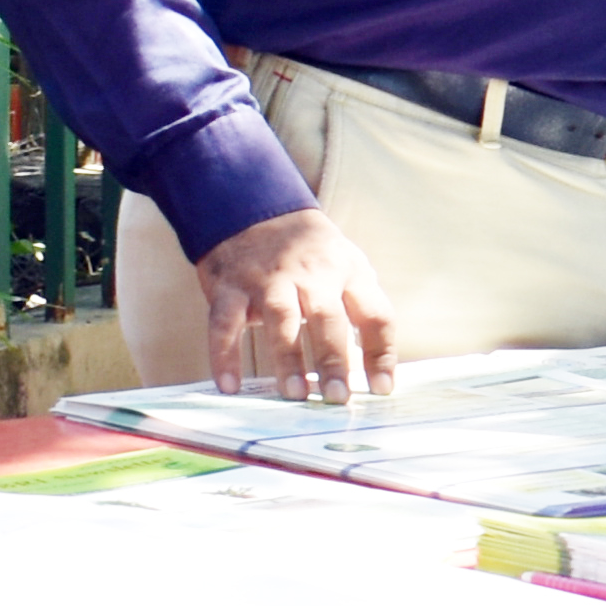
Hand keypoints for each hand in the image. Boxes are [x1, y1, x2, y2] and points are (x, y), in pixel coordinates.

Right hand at [197, 205, 396, 402]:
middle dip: (334, 359)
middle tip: (337, 398)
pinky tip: (229, 385)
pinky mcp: (230, 287)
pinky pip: (225, 324)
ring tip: (295, 394)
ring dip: (288, 358)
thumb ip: (359, 310)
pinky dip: (224, 355)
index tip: (381, 389)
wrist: (252, 207)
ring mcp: (268, 280)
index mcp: (347, 273)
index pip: (374, 315)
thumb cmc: (309, 252)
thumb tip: (371, 371)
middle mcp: (310, 275)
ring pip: (280, 320)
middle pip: (327, 318)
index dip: (381, 353)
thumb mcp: (346, 267)